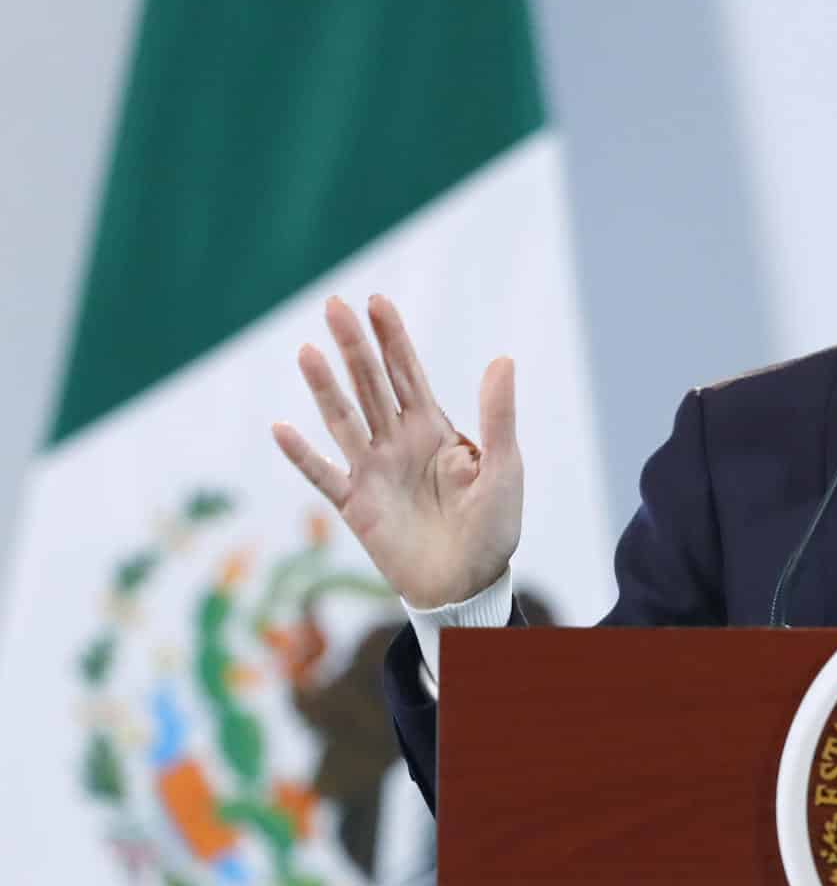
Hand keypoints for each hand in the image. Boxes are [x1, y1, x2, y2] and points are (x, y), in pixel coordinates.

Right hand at [270, 295, 522, 610]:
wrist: (469, 584)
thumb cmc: (493, 526)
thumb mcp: (504, 466)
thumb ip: (498, 416)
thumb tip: (502, 358)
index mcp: (434, 428)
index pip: (408, 372)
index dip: (392, 338)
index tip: (375, 301)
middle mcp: (397, 442)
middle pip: (371, 385)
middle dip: (354, 346)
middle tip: (334, 304)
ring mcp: (373, 472)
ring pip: (344, 420)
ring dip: (326, 387)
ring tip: (307, 351)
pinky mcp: (356, 506)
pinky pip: (324, 477)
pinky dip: (303, 455)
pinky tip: (282, 429)